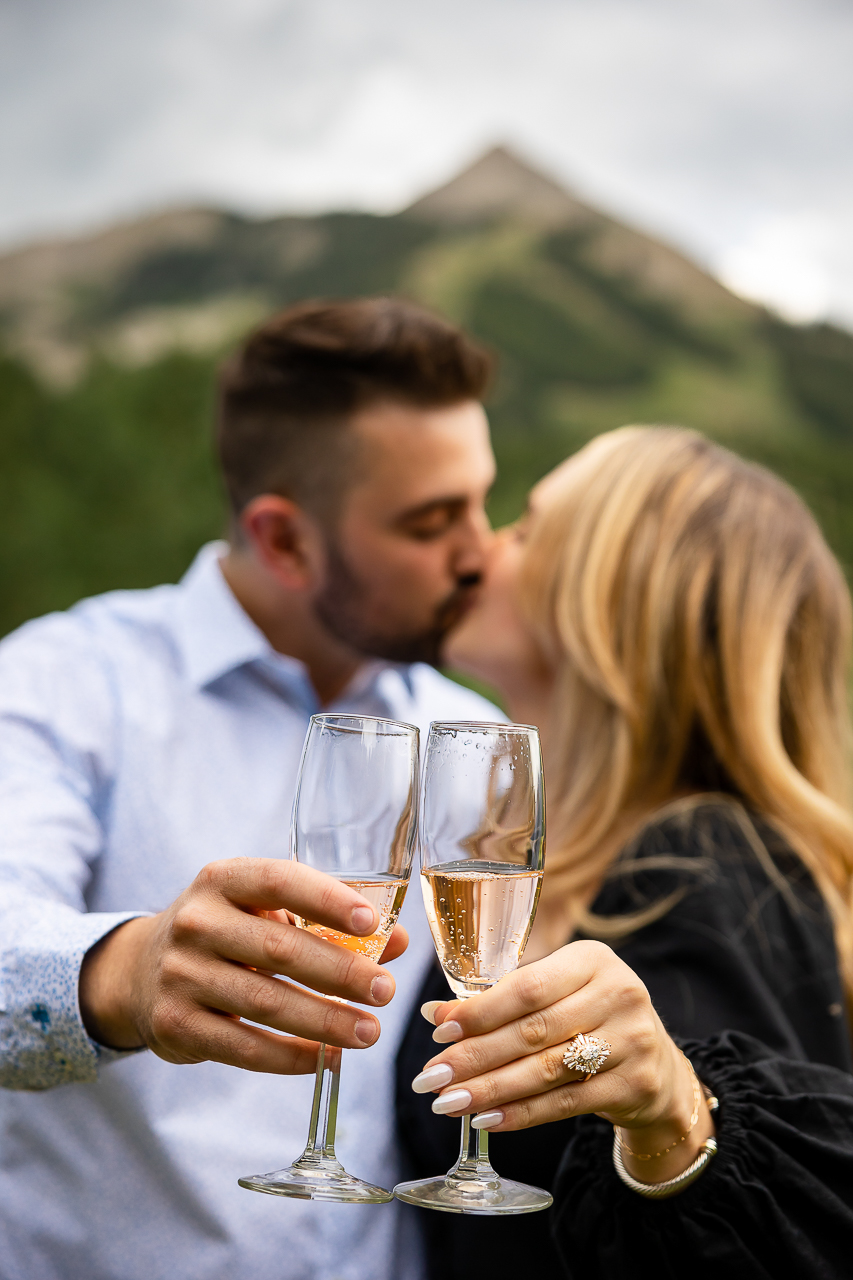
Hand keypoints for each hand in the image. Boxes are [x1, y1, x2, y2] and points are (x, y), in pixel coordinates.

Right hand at [79, 857, 407, 1074]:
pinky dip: (290, 1057)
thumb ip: (327, 922)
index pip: (279, 880)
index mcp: (223, 879)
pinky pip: (243, 1046)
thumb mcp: (264, 912)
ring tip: (368, 1032)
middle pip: (279, 948)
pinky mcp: (175, 1024)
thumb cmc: (226, 933)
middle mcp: (196, 921)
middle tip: (386, 992)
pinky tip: (326, 1059)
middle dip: (340, 973)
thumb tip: (396, 941)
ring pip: (265, 1002)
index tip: (371, 921)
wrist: (141, 972)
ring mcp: (180, 974)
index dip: (327, 899)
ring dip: (324, 1021)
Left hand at [413, 940, 714, 1182]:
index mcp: (593, 959)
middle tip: (431, 1076)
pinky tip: (486, 1119)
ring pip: (546, 1070)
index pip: (528, 988)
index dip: (480, 1012)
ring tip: (449, 1102)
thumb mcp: (558, 992)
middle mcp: (618, 993)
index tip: (439, 1031)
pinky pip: (566, 1103)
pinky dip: (521, 1113)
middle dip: (475, 1057)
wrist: (657, 1064)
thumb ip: (503, 999)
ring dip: (491, 1089)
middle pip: (533, 1032)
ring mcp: (632, 1040)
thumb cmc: (591, 1016)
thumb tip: (435, 1014)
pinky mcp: (636, 1084)